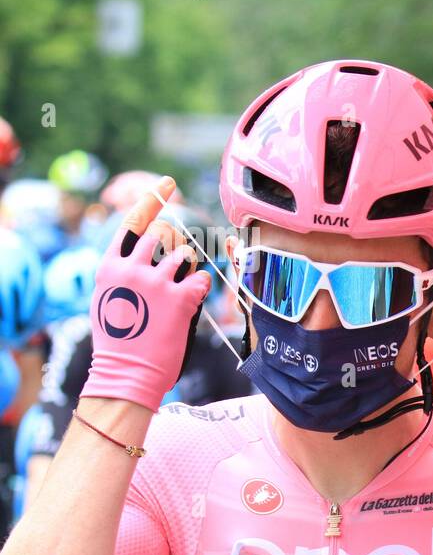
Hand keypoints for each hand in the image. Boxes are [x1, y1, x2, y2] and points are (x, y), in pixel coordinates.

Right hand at [80, 178, 211, 411]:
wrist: (127, 372)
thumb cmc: (120, 340)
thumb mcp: (108, 297)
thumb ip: (122, 271)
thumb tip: (140, 253)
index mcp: (110, 266)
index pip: (132, 221)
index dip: (152, 199)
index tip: (167, 183)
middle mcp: (133, 267)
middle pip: (164, 235)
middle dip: (173, 246)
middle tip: (171, 272)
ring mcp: (158, 281)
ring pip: (186, 255)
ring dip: (186, 270)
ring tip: (173, 295)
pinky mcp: (181, 298)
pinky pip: (202, 279)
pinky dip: (199, 289)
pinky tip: (188, 303)